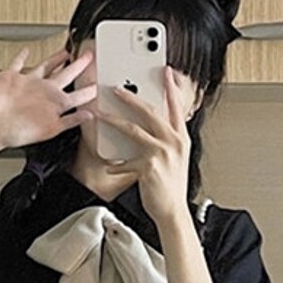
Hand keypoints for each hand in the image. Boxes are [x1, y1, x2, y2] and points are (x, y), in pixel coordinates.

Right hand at [0, 47, 96, 151]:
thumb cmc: (16, 133)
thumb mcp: (50, 129)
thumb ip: (70, 121)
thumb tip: (90, 117)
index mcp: (53, 104)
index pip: (75, 94)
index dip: (87, 88)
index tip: (97, 83)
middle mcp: (42, 92)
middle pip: (65, 75)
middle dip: (78, 66)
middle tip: (89, 58)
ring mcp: (27, 83)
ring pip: (46, 67)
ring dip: (56, 59)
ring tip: (66, 52)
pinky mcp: (12, 77)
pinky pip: (18, 62)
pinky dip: (23, 56)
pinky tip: (27, 50)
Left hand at [99, 67, 191, 225]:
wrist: (173, 211)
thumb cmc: (171, 188)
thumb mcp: (175, 160)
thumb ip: (166, 142)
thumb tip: (151, 129)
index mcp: (180, 138)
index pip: (176, 107)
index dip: (171, 88)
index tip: (166, 72)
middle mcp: (173, 142)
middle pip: (150, 112)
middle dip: (131, 97)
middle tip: (117, 88)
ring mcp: (161, 153)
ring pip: (133, 129)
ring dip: (114, 120)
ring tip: (101, 114)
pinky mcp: (148, 166)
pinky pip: (126, 160)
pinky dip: (116, 165)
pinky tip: (109, 167)